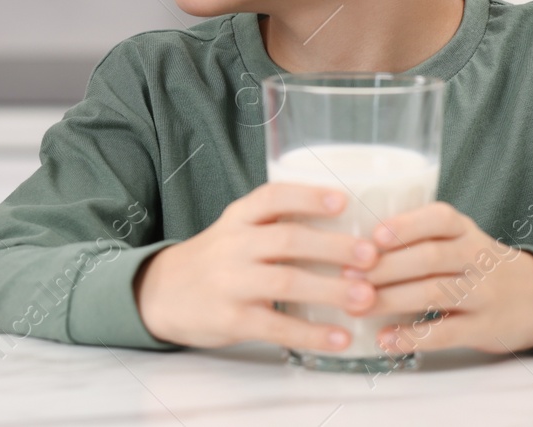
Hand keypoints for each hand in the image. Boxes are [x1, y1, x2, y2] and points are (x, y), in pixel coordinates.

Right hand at [134, 182, 382, 351]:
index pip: (271, 197)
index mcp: (238, 218)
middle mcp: (233, 245)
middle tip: (372, 255)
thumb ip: (276, 225)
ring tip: (367, 296)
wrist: (160, 294)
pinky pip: (277, 327)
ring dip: (330, 289)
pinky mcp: (231, 320)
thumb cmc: (215, 261)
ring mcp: (230, 283)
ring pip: (285, 283)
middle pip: (287, 240)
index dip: (307, 196)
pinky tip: (341, 337)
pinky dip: (312, 334)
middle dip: (334, 247)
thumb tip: (348, 228)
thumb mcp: (235, 231)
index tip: (343, 200)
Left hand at [341, 201, 532, 354]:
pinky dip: (412, 337)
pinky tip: (385, 339)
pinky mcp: (484, 328)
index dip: (405, 226)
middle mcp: (476, 258)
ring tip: (357, 306)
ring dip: (391, 300)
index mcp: (464, 230)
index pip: (439, 219)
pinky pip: (446, 333)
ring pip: (434, 293)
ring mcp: (483, 294)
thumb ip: (418, 236)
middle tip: (348, 276)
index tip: (373, 237)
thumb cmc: (476, 263)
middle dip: (384, 268)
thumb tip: (352, 243)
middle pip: (428, 258)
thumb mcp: (458, 238)